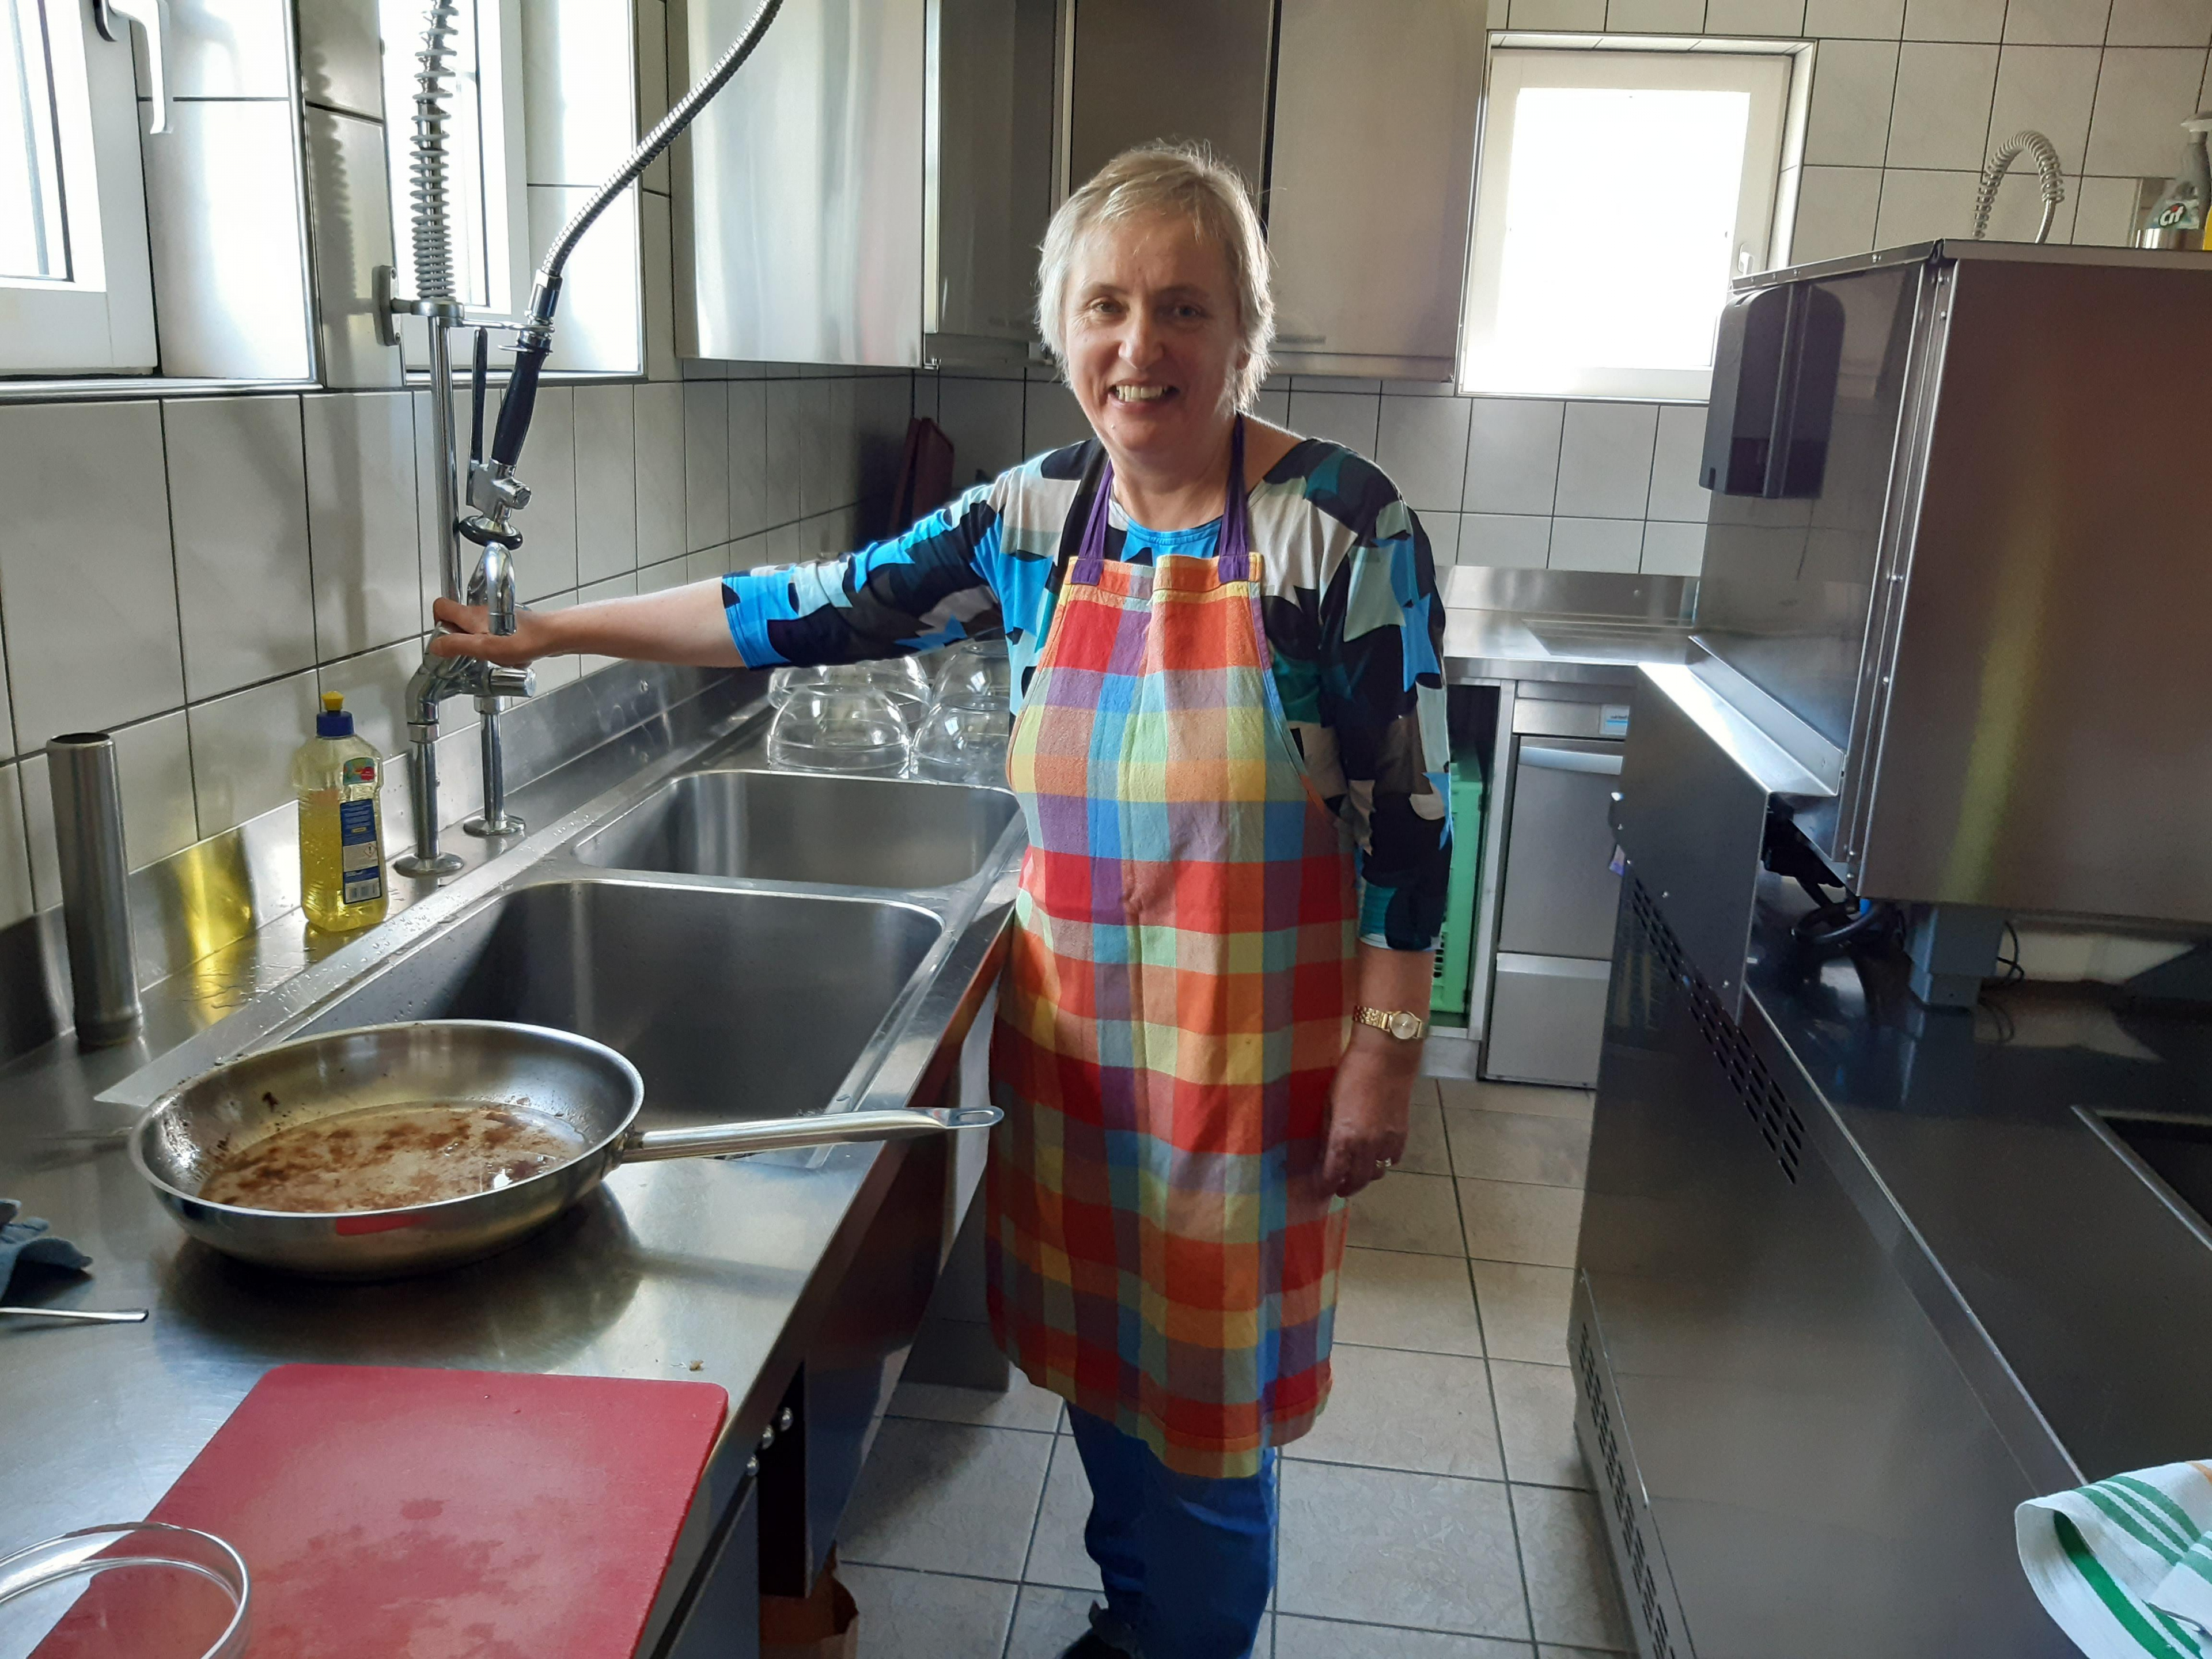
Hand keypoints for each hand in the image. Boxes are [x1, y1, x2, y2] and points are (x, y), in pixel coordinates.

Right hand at [428, 595, 558, 665]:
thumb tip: (436, 646)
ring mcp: (495, 617)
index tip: (445, 641)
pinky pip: (494, 637)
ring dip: (481, 647)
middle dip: (460, 641)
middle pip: (457, 621)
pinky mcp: (508, 624)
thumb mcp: (484, 647)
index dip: (438, 623)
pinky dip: (497, 648)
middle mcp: (481, 612)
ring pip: (476, 631)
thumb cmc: (523, 640)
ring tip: (493, 657)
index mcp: (471, 615)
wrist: (553, 636)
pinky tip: (508, 657)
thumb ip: (457, 645)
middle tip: (470, 654)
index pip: (441, 607)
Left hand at [1317, 1028, 1418, 1199]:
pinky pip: (1393, 1160)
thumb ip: (1328, 1133)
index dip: (1325, 1186)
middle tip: (1338, 1188)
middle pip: (1357, 1181)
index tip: (1320, 1189)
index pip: (1333, 1175)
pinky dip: (1383, 1162)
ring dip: (1365, 1177)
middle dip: (1346, 1188)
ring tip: (1357, 1172)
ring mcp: (1387, 1142)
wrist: (1386, 1058)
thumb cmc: (1350, 1075)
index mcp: (1344, 1138)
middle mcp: (1366, 1147)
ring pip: (1377, 1173)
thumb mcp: (1329, 1104)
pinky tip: (1376, 1155)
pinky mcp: (1402, 1135)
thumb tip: (1323, 1155)